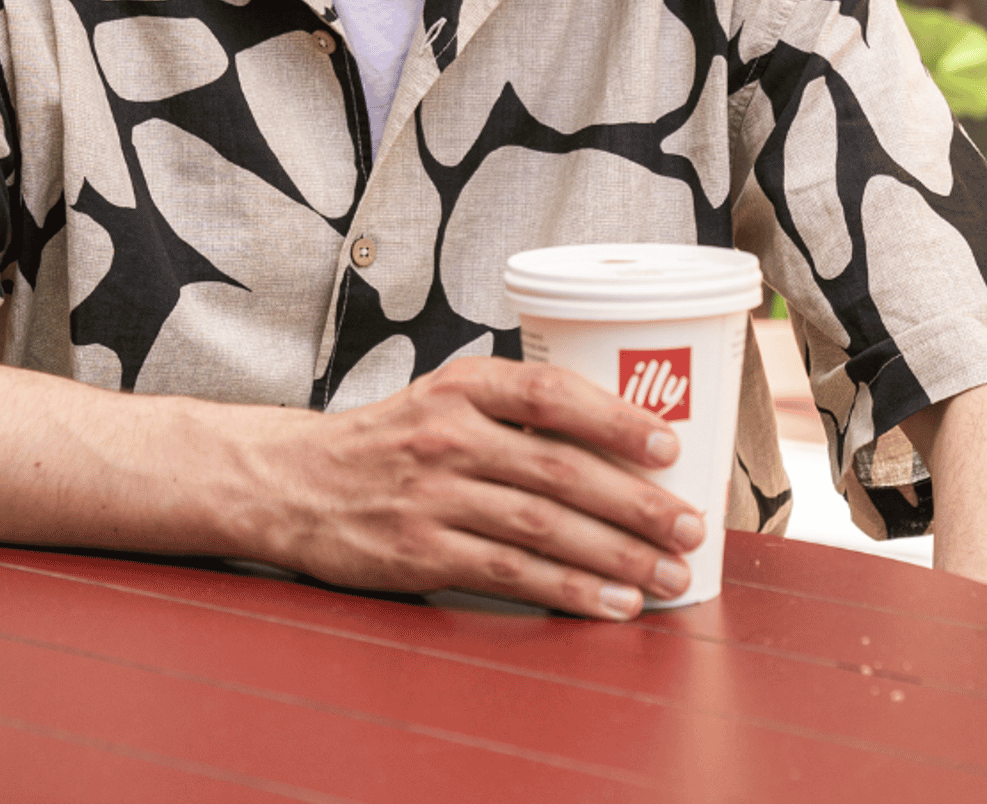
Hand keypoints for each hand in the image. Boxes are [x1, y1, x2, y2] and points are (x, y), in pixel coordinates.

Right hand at [257, 358, 704, 620]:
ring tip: (666, 574)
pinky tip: (609, 602)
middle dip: (636, 501)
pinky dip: (568, 591)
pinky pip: (509, 573)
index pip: (552, 393)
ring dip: (614, 555)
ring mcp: (433, 494)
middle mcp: (449, 434)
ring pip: (543, 526)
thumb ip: (518, 410)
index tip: (669, 445)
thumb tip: (623, 441)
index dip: (616, 419)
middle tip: (690, 525)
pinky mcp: (420, 551)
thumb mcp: (447, 397)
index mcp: (464, 384)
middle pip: (560, 468)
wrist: (296, 481)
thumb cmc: (393, 439)